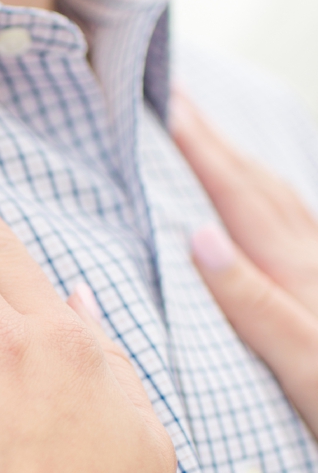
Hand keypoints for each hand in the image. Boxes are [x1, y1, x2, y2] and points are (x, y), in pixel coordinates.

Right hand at [170, 92, 317, 434]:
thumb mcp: (303, 367)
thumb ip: (254, 305)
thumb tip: (198, 237)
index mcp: (298, 278)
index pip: (239, 200)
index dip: (204, 152)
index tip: (170, 107)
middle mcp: (315, 267)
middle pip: (261, 190)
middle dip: (217, 146)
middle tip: (179, 105)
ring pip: (283, 206)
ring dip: (243, 170)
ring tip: (210, 145)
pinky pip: (297, 232)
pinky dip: (271, 208)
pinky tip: (265, 213)